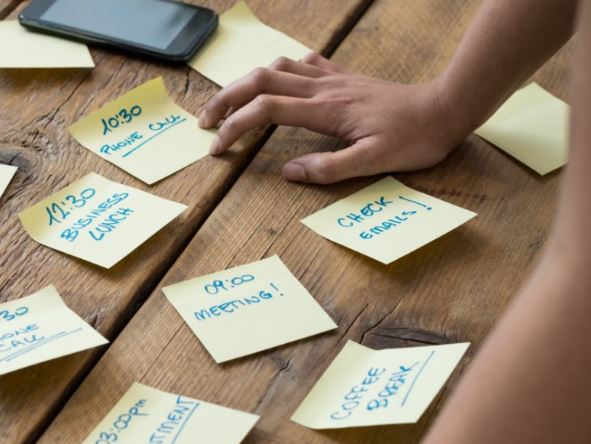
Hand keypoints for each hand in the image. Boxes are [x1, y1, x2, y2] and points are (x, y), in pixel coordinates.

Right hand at [199, 54, 469, 183]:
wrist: (445, 108)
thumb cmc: (413, 138)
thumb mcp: (373, 162)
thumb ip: (328, 169)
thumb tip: (288, 173)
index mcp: (325, 111)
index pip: (265, 111)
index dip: (234, 127)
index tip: (218, 149)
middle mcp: (323, 89)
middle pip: (259, 82)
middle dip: (226, 100)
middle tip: (205, 123)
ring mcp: (332, 80)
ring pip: (276, 69)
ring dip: (246, 83)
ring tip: (230, 103)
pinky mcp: (343, 78)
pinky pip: (302, 65)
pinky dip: (279, 71)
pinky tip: (277, 82)